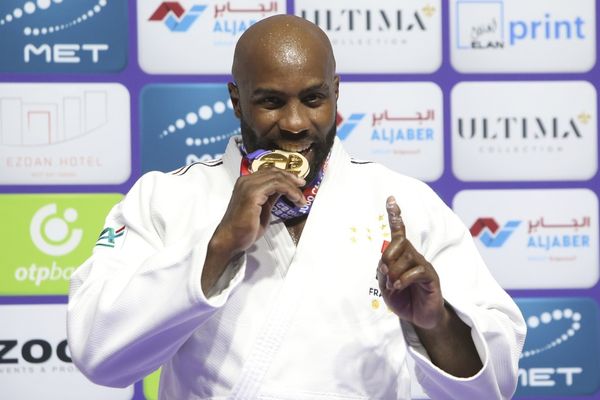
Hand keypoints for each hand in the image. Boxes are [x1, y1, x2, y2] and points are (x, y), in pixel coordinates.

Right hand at [210, 167, 305, 256]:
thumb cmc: (244, 229)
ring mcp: (248, 186)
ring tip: (300, 198)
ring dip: (293, 187)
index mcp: (246, 183)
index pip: (269, 172)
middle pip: (274, 172)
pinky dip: (290, 191)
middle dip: (291, 178)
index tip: (298, 183)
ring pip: (277, 177)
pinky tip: (295, 199)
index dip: (285, 175)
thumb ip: (270, 197)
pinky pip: (277, 185)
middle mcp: (246, 181)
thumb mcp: (262, 208)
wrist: (231, 240)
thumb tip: (282, 190)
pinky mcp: (253, 194)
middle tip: (302, 186)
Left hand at [377, 196, 445, 329]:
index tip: (391, 199)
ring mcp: (424, 266)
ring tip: (393, 286)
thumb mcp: (386, 287)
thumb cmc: (403, 299)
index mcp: (402, 256)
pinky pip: (416, 271)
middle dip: (388, 256)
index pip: (399, 232)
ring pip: (407, 257)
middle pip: (399, 243)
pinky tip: (399, 287)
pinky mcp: (431, 277)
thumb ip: (383, 273)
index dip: (395, 216)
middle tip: (384, 274)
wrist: (421, 318)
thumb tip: (385, 264)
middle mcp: (414, 257)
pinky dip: (403, 279)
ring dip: (394, 272)